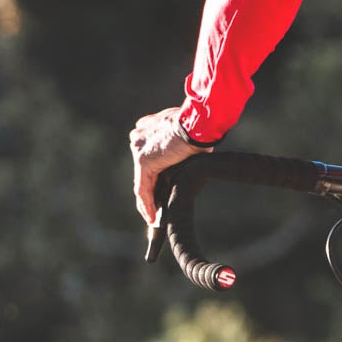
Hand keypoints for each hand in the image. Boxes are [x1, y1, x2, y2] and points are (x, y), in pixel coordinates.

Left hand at [130, 106, 210, 225]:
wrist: (199, 122)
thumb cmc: (202, 126)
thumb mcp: (190, 133)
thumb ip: (185, 144)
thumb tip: (197, 154)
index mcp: (149, 126)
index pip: (149, 153)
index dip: (155, 169)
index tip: (162, 179)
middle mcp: (139, 137)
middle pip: (145, 168)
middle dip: (151, 187)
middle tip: (158, 206)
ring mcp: (139, 149)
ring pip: (142, 180)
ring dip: (148, 201)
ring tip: (154, 218)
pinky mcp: (143, 162)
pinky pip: (142, 189)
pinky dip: (147, 205)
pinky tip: (152, 218)